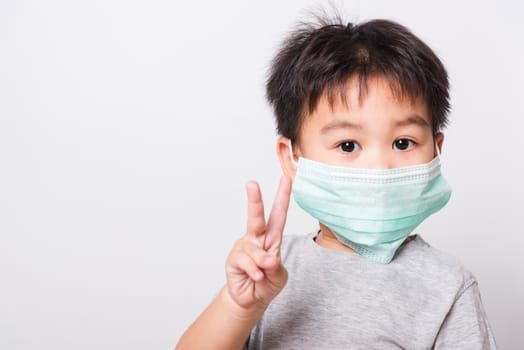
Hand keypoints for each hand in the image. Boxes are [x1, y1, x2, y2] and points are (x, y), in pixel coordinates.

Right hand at [225, 176, 290, 310]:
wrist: (251, 301)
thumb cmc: (267, 283)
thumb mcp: (279, 275)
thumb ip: (275, 266)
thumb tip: (269, 258)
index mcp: (271, 238)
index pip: (278, 215)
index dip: (282, 197)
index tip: (285, 179)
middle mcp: (256, 239)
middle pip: (256, 217)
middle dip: (254, 200)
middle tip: (251, 184)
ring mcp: (244, 248)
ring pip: (254, 249)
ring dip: (262, 262)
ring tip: (262, 274)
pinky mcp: (233, 259)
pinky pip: (246, 262)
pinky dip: (254, 271)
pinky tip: (256, 277)